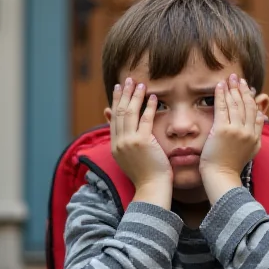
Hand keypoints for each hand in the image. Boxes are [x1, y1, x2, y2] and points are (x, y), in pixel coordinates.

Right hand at [110, 78, 172, 206]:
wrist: (151, 188)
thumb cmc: (145, 174)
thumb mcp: (128, 156)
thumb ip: (123, 139)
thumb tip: (117, 127)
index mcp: (115, 146)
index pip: (113, 118)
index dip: (116, 101)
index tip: (119, 88)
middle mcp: (119, 142)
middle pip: (120, 112)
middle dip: (124, 94)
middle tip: (129, 80)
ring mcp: (129, 142)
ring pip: (130, 113)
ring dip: (136, 96)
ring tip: (141, 85)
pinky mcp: (143, 142)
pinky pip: (146, 120)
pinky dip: (150, 107)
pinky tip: (154, 98)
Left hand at [199, 73, 264, 182]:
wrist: (221, 176)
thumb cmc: (230, 166)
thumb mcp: (251, 149)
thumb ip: (257, 132)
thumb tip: (263, 116)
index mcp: (255, 136)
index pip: (255, 111)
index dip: (250, 98)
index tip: (247, 88)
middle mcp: (248, 132)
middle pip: (246, 105)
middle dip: (242, 89)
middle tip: (237, 78)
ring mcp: (236, 130)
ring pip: (236, 104)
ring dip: (232, 89)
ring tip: (229, 79)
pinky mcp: (223, 130)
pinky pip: (223, 107)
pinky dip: (221, 94)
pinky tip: (219, 86)